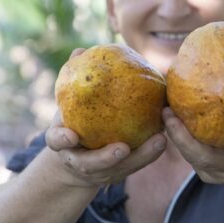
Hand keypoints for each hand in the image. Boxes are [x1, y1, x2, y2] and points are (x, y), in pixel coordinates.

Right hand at [44, 48, 166, 187]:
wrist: (76, 158)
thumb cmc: (73, 122)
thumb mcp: (69, 104)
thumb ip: (73, 81)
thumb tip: (80, 51)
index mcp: (63, 143)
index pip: (57, 142)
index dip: (62, 140)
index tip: (71, 136)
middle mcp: (80, 162)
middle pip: (92, 165)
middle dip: (107, 158)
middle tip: (122, 148)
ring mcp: (101, 171)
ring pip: (121, 169)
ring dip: (141, 157)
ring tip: (159, 140)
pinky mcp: (121, 172)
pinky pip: (137, 164)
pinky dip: (151, 153)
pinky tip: (166, 138)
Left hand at [163, 69, 223, 188]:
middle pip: (210, 162)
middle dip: (188, 143)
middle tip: (172, 117)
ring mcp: (214, 172)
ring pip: (192, 158)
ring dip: (176, 136)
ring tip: (164, 110)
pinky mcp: (201, 169)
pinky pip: (185, 152)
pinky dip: (175, 132)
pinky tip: (165, 108)